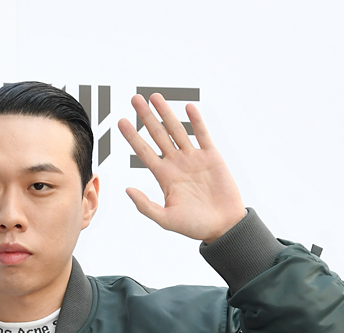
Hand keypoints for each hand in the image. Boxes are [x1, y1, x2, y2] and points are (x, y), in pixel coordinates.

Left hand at [117, 94, 245, 243]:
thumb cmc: (195, 226)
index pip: (144, 152)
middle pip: (157, 135)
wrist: (223, 226)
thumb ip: (146, 206)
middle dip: (146, 117)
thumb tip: (127, 190)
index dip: (133, 137)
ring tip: (155, 97)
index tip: (121, 122)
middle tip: (135, 99)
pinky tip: (187, 107)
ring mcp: (194, 158)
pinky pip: (202, 134)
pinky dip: (195, 121)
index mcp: (165, 177)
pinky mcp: (211, 156)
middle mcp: (177, 164)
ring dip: (166, 113)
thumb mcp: (166, 219)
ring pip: (176, 130)